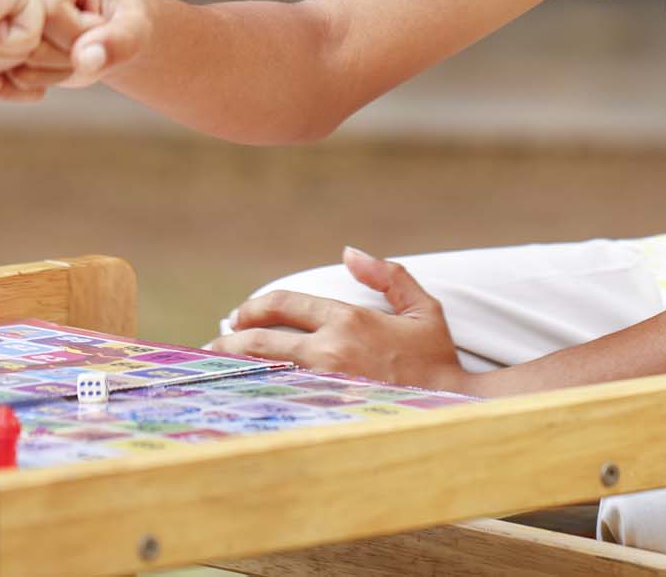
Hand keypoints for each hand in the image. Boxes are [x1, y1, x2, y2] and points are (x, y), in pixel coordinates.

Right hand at [0, 0, 153, 100]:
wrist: (110, 34)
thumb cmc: (125, 22)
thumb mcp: (136, 28)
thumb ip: (120, 41)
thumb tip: (86, 58)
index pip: (52, 9)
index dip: (78, 35)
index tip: (98, 30)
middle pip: (25, 36)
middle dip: (63, 56)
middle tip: (87, 46)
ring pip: (11, 62)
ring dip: (48, 72)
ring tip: (71, 54)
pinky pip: (1, 79)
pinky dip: (30, 85)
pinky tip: (53, 70)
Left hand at [211, 247, 469, 392]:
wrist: (450, 408)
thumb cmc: (437, 359)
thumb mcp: (423, 308)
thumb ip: (388, 275)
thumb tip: (351, 253)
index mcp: (349, 320)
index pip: (285, 305)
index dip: (255, 307)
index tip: (240, 316)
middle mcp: (330, 350)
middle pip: (261, 340)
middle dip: (230, 339)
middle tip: (215, 343)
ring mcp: (324, 385)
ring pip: (262, 373)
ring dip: (233, 367)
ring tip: (215, 367)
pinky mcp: (323, 413)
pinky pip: (276, 402)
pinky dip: (253, 397)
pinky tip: (239, 398)